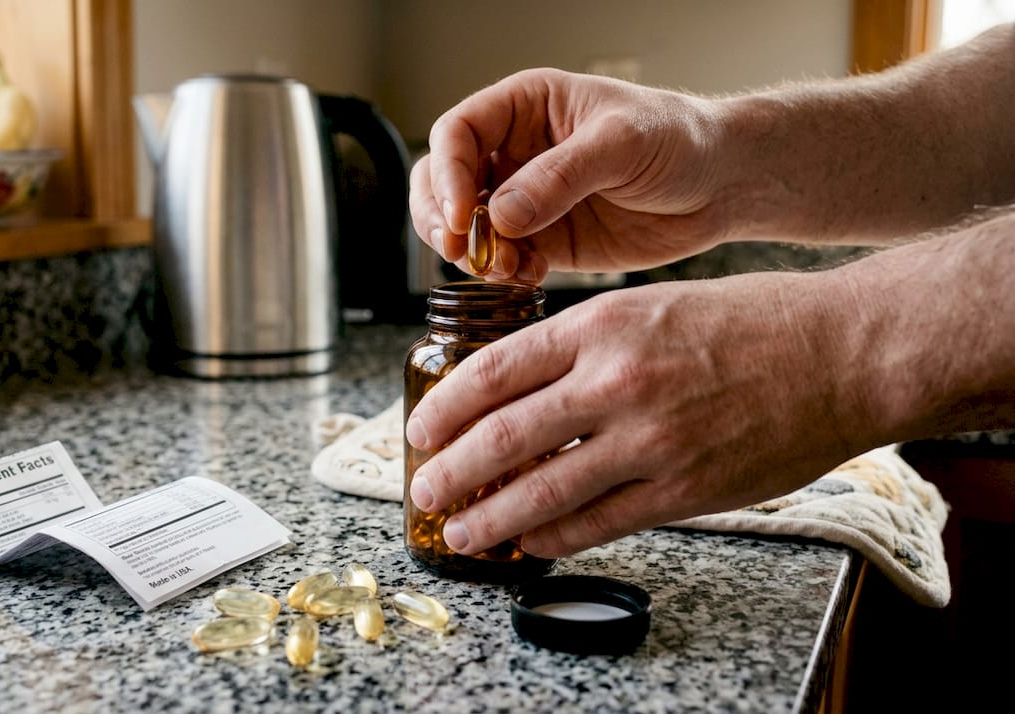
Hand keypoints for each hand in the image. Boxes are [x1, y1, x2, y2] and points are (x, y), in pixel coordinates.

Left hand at [403, 272, 873, 556]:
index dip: (445, 407)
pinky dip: (554, 537)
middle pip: (503, 436)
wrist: (843, 352)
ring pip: (542, 489)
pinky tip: (529, 543)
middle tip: (423, 489)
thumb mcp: (651, 303)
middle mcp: (615, 380)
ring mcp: (649, 439)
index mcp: (601, 324)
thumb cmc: (753, 321)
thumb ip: (585, 345)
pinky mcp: (683, 489)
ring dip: (490, 518)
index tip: (421, 428)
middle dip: (451, 471)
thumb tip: (520, 389)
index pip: (494, 370)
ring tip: (461, 532)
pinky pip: (599, 522)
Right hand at [410, 68, 732, 280]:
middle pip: (441, 181)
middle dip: (441, 218)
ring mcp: (525, 199)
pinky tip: (527, 276)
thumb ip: (561, 176)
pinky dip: (502, 273)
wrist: (722, 186)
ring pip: (464, 227)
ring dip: (470, 252)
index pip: (457, 133)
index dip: (448, 174)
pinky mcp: (543, 241)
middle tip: (460, 249)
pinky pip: (500, 260)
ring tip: (502, 267)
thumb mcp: (623, 143)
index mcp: (525, 108)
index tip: (463, 214)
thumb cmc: (680, 139)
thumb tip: (501, 214)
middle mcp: (514, 152)